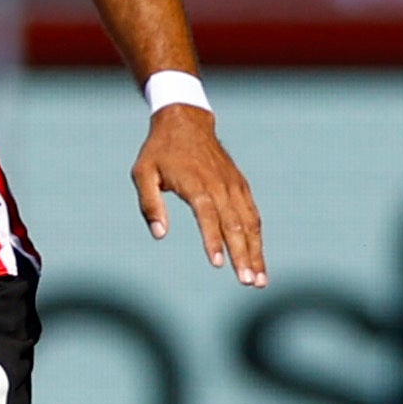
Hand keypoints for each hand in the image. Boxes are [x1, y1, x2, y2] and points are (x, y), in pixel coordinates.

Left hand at [133, 105, 266, 286]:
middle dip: (243, 255)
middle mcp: (220, 186)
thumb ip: (149, 204)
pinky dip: (257, 237)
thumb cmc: (160, 151)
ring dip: (256, 252)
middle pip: (235, 224)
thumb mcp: (143, 173)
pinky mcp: (240, 186)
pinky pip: (252, 214)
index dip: (213, 240)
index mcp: (196, 184)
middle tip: (247, 282)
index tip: (217, 264)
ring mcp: (233, 186)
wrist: (186, 122)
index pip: (208, 216)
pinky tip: (258, 258)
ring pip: (250, 223)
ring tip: (259, 280)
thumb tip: (159, 234)